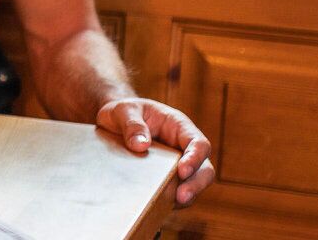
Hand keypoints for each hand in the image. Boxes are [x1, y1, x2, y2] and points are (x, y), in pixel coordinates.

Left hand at [96, 97, 214, 205]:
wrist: (113, 123)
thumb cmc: (123, 113)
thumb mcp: (123, 111)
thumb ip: (131, 124)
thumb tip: (141, 145)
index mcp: (178, 126)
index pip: (198, 143)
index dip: (195, 158)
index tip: (182, 171)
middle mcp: (183, 147)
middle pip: (204, 169)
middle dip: (197, 184)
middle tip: (181, 197)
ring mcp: (176, 165)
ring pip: (193, 184)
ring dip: (186, 196)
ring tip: (172, 204)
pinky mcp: (165, 179)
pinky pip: (174, 193)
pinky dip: (169, 201)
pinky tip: (157, 206)